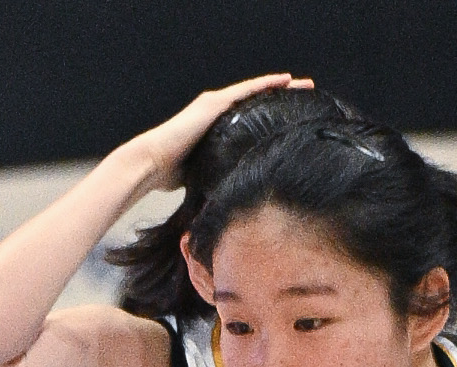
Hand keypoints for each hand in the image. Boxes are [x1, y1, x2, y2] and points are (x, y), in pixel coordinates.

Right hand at [123, 73, 309, 191]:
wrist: (150, 164)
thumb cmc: (169, 175)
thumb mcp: (204, 172)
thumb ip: (220, 173)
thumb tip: (236, 196)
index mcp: (215, 127)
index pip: (249, 116)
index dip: (271, 113)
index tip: (292, 114)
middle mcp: (215, 111)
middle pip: (256, 100)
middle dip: (282, 96)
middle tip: (306, 93)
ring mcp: (214, 105)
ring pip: (255, 91)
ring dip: (280, 86)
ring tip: (304, 84)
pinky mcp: (213, 104)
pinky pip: (246, 90)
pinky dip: (266, 84)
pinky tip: (285, 80)